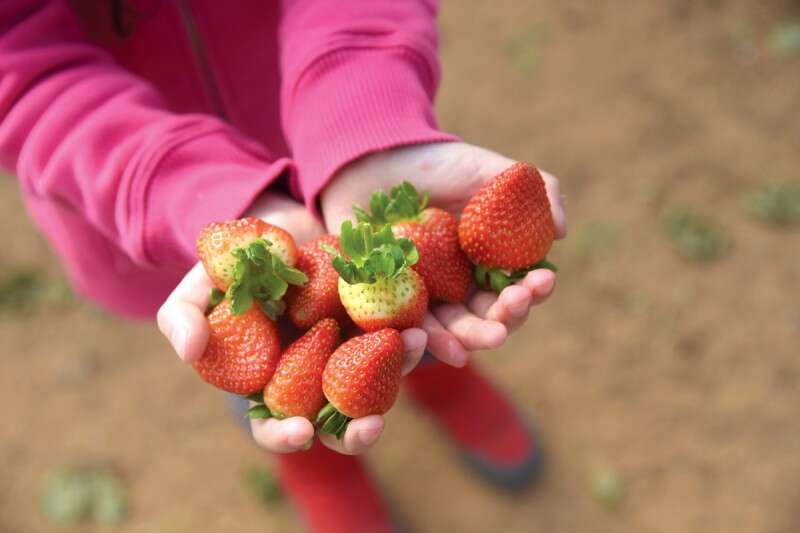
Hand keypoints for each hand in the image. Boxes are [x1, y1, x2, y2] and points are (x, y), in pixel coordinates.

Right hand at [157, 192, 427, 454]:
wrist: (273, 233)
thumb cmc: (228, 271)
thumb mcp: (196, 289)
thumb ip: (182, 318)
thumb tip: (189, 353)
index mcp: (269, 385)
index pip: (274, 426)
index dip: (284, 436)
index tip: (301, 432)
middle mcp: (314, 377)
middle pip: (337, 420)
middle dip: (357, 430)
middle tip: (371, 426)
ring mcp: (348, 350)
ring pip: (379, 378)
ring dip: (399, 369)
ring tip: (411, 343)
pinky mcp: (375, 320)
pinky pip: (398, 334)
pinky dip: (414, 332)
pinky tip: (423, 321)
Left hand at [321, 142, 567, 366]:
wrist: (376, 158)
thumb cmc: (438, 164)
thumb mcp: (491, 170)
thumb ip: (534, 190)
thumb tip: (561, 231)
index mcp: (487, 262)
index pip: (517, 288)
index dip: (533, 290)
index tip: (542, 281)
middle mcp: (458, 285)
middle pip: (488, 316)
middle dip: (508, 317)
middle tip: (515, 307)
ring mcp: (425, 295)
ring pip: (454, 328)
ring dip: (475, 337)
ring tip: (491, 337)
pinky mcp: (388, 301)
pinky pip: (409, 327)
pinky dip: (429, 341)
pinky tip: (449, 349)